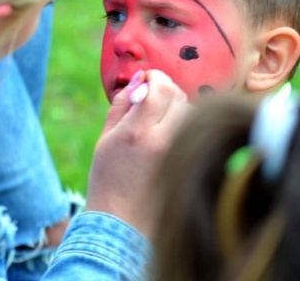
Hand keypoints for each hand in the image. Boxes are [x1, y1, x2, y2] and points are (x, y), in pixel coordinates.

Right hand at [85, 69, 190, 237]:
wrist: (121, 222)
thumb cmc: (107, 179)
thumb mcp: (105, 138)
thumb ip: (122, 104)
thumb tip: (139, 79)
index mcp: (137, 132)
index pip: (158, 86)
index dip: (154, 76)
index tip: (146, 80)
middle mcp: (162, 140)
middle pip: (178, 95)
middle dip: (165, 89)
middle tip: (151, 97)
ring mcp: (179, 153)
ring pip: (190, 111)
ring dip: (177, 106)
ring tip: (159, 118)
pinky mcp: (189, 162)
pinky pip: (194, 130)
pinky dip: (184, 125)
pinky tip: (169, 135)